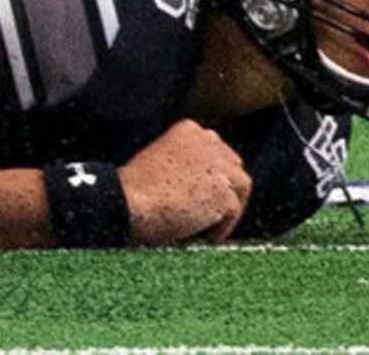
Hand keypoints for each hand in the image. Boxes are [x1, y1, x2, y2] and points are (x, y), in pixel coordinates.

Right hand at [118, 120, 251, 245]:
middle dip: (226, 187)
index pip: (215, 149)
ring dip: (231, 206)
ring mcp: (219, 166)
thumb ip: (182, 165)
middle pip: (232, 164)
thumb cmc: (132, 190)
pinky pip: (233, 210)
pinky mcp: (223, 191)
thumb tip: (197, 187)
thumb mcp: (158, 162)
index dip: (214, 173)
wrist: (127, 201)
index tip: (208, 191)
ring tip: (217, 226)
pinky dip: (225, 225)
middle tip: (217, 211)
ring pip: (240, 185)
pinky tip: (211, 237)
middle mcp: (209, 141)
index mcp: (190, 130)